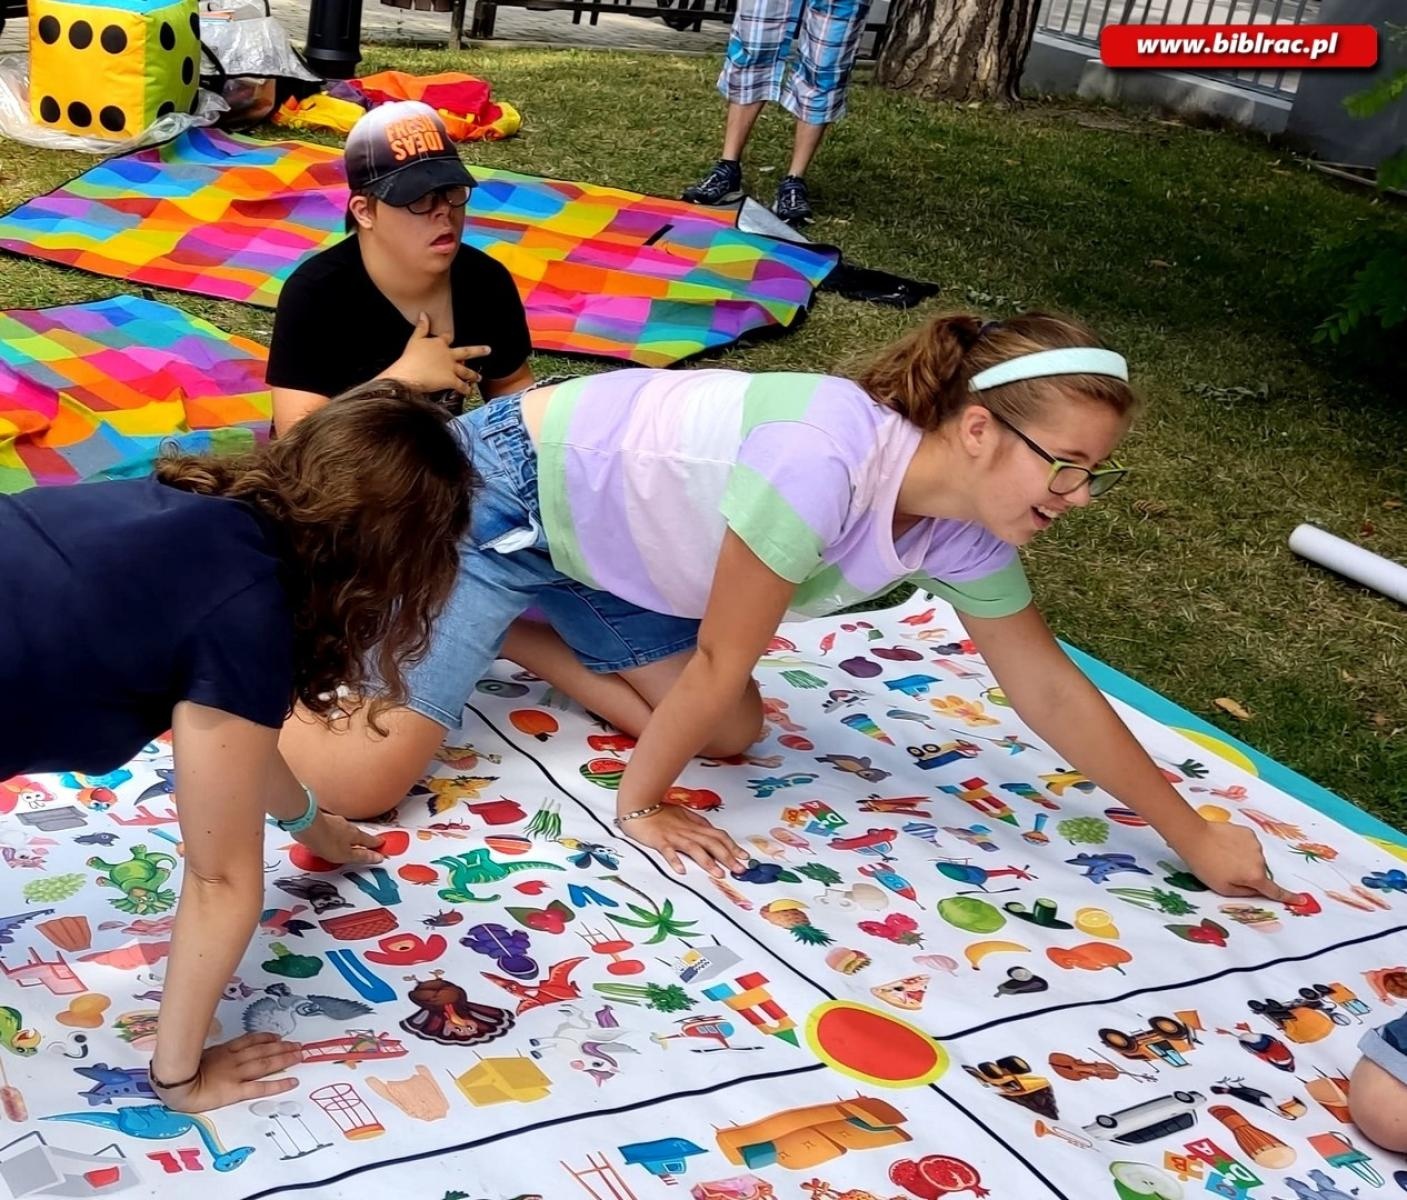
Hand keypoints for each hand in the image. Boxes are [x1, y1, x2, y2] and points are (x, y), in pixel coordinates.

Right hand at [151, 1033, 299, 1113]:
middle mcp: (233, 1060)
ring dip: (284, 1059)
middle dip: (281, 1047)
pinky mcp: (235, 1091)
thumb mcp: (193, 1055)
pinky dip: (278, 1084)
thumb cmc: (177, 1070)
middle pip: (262, 1051)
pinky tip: (292, 1082)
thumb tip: (206, 1051)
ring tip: (299, 1055)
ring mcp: (236, 1074)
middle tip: (298, 1045)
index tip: (277, 1036)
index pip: (249, 1042)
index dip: (265, 1038)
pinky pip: (260, 1087)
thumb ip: (205, 1053)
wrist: (173, 1083)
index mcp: (222, 1051)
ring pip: (266, 1064)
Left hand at [292, 811, 384, 865]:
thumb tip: (378, 858)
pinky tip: (330, 836)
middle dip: (363, 839)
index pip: (369, 840)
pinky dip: (335, 832)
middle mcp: (347, 826)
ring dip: (348, 835)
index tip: (382, 844)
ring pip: (345, 829)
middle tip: (367, 843)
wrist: (307, 825)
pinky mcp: (323, 821)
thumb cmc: (326, 841)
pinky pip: (334, 827)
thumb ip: (361, 857)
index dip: (376, 844)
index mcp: (355, 835)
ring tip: (348, 841)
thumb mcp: (345, 855)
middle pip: (358, 834)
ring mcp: (335, 822)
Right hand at [386, 312, 490, 395]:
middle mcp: (448, 354)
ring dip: (473, 375)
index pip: (447, 337)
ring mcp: (451, 368)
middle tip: (488, 350)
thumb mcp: (415, 339)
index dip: (449, 338)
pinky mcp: (451, 380)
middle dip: (479, 351)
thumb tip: (423, 314)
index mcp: (439, 343)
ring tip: (479, 378)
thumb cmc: (409, 358)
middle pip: (467, 352)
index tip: (451, 338)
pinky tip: (469, 391)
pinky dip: (465, 389)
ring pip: (466, 371)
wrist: (408, 374)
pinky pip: (461, 385)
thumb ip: (421, 327)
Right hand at [618, 806, 748, 877]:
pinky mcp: (660, 840)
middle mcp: (689, 831)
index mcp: (696, 825)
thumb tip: (712, 831)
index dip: (733, 846)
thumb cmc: (661, 811)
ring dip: (708, 861)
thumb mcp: (685, 815)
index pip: (719, 836)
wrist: (640, 805)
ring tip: (719, 874)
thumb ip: (698, 824)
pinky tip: (681, 870)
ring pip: (695, 849)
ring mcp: (674, 836)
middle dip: (728, 857)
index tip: (745, 856)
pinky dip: (675, 860)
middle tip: (740, 870)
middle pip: (712, 844)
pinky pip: (668, 851)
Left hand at [1166, 818, 1297, 901]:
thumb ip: (1246, 892)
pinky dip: (1240, 847)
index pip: (1274, 891)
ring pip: (1254, 858)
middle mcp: (1260, 860)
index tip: (1301, 901)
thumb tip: (1260, 891)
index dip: (1288, 897)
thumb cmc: (1206, 866)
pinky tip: (1224, 845)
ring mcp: (1255, 844)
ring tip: (1222, 856)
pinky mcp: (1248, 832)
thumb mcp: (1224, 888)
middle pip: (1260, 873)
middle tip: (1226, 870)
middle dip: (1249, 875)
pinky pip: (1248, 844)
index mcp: (1255, 877)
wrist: (1195, 837)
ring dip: (1244, 859)